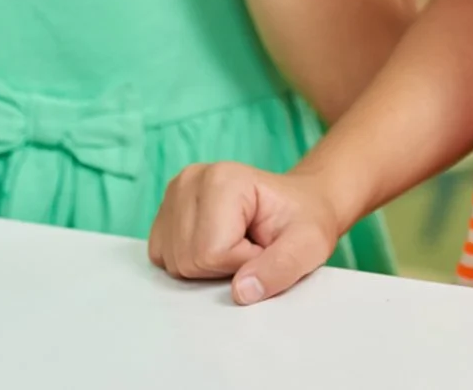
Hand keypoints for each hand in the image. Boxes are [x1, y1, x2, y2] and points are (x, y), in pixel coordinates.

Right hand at [149, 161, 343, 304]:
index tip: (265, 247)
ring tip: (237, 244)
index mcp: (223, 179)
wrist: (299, 204)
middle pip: (187, 259)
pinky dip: (191, 262)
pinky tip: (216, 244)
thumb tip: (241, 292)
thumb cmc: (303, 220)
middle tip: (252, 247)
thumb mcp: (309, 245)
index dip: (243, 264)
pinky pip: (163, 257)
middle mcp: (190, 180)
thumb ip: (280, 268)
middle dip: (224, 267)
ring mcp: (174, 193)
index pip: (212, 252)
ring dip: (208, 266)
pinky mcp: (166, 211)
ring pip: (173, 262)